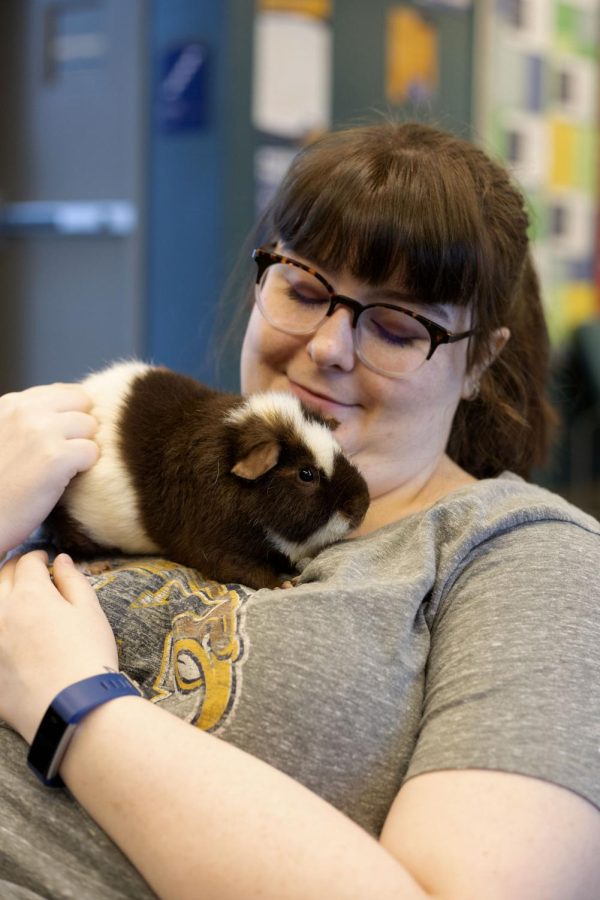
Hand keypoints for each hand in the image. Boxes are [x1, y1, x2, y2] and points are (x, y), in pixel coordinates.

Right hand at [0, 383, 98, 553]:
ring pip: (91, 427)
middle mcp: (26, 411)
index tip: (61, 438)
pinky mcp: (56, 457)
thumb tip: (75, 406)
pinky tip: (62, 481)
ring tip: (61, 470)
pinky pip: (93, 452)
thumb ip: (29, 418)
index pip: (66, 392)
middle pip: (84, 404)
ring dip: (83, 449)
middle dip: (81, 429)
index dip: (72, 415)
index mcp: (12, 403)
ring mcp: (41, 431)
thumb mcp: (3, 436)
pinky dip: (84, 469)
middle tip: (65, 455)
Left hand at [0, 551, 117, 742]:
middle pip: (1, 578)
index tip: (45, 560)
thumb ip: (73, 580)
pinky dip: (0, 628)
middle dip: (14, 570)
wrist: (72, 708)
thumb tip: (61, 560)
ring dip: (1, 595)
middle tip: (28, 574)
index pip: (28, 562)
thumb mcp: (90, 611)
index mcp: (30, 594)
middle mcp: (2, 612)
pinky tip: (10, 632)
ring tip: (16, 601)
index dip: (38, 558)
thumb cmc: (88, 655)